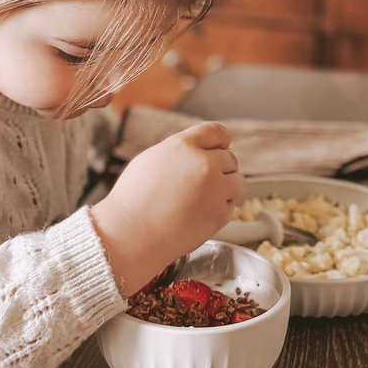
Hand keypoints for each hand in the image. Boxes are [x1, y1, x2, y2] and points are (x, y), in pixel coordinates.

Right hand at [90, 121, 244, 295]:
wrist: (130, 235)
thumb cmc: (132, 200)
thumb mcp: (150, 160)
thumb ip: (179, 151)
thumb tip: (198, 150)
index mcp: (183, 146)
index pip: (217, 132)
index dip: (220, 140)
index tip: (221, 147)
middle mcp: (203, 164)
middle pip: (229, 158)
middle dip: (219, 167)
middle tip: (201, 181)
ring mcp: (215, 190)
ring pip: (237, 181)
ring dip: (225, 187)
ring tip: (202, 197)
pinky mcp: (219, 215)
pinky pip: (230, 205)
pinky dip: (219, 208)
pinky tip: (197, 213)